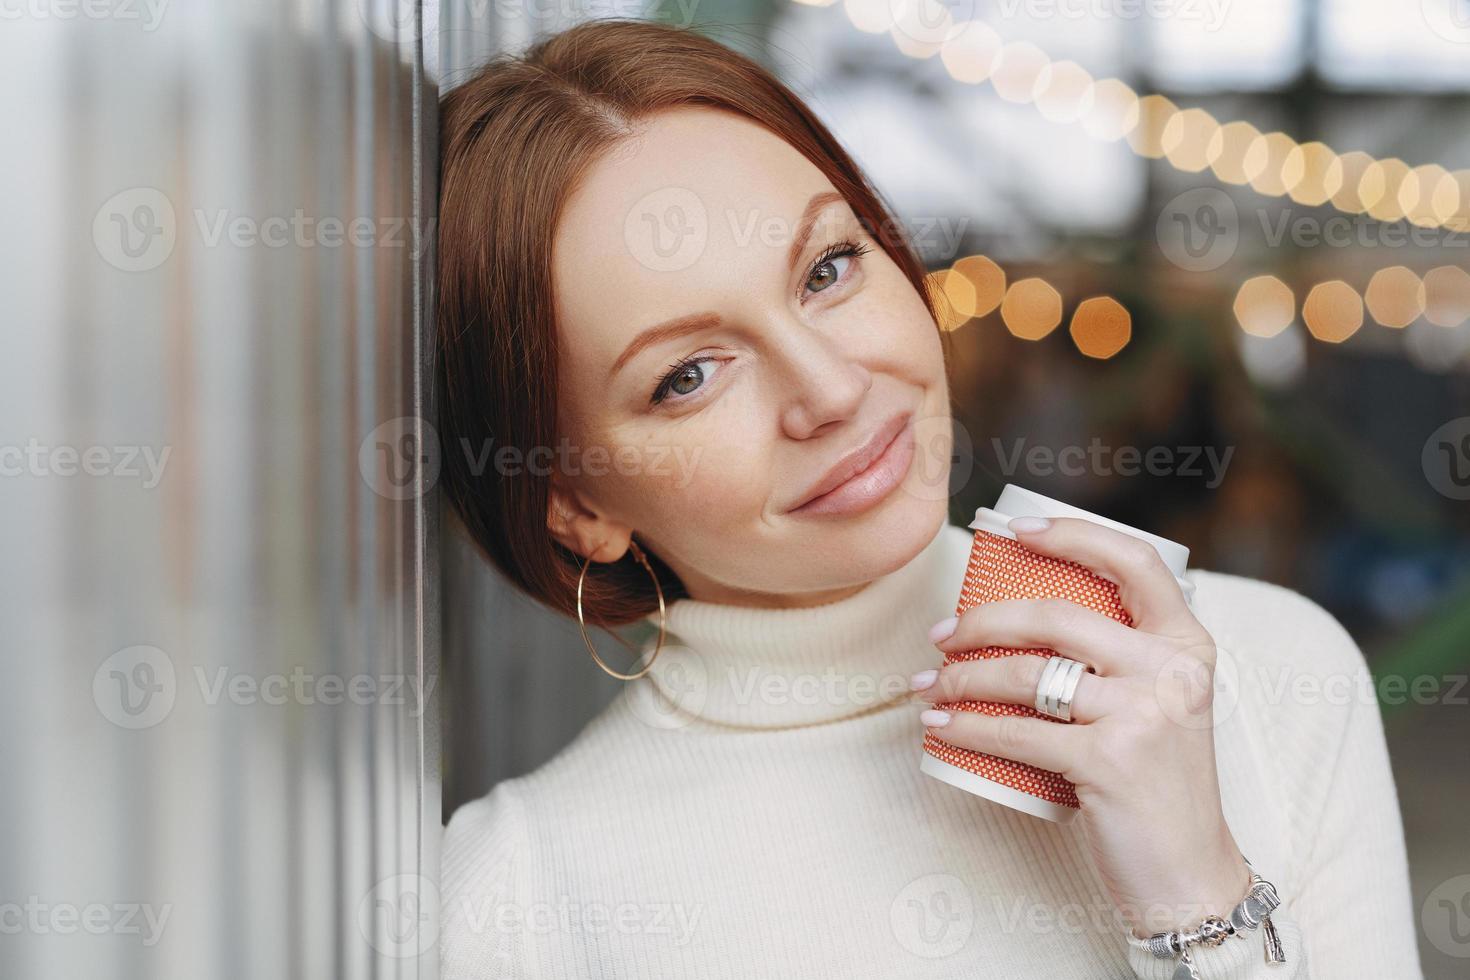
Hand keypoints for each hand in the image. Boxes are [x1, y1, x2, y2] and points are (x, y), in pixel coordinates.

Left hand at [910, 516, 1250, 937]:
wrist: (1188, 875)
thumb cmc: (1157, 785)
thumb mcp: (1161, 705)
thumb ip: (1121, 659)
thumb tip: (1024, 614)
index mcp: (1187, 645)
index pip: (1134, 562)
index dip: (1071, 535)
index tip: (1014, 532)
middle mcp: (1171, 671)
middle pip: (1056, 616)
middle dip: (982, 620)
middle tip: (941, 634)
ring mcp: (1142, 715)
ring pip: (1026, 674)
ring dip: (962, 675)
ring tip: (930, 683)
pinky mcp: (1109, 761)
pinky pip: (1015, 731)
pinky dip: (966, 727)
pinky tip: (940, 724)